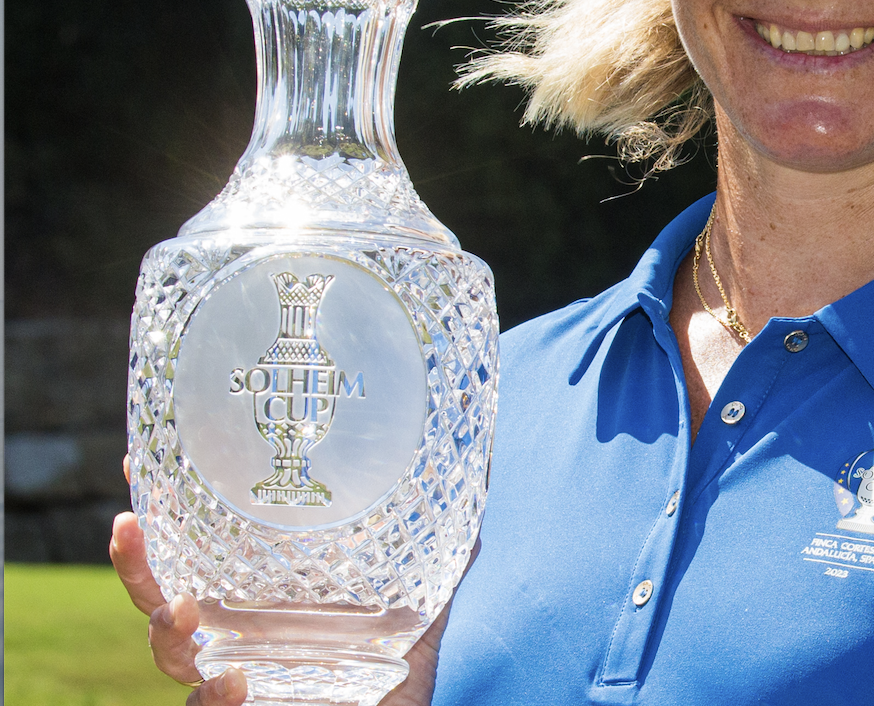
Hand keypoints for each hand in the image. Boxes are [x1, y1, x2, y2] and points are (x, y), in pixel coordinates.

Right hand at [112, 455, 455, 705]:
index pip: (199, 545)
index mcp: (261, 595)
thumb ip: (444, 537)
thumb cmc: (398, 664)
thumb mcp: (421, 592)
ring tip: (182, 608)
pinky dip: (211, 698)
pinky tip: (231, 681)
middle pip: (163, 595)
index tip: (137, 455)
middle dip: (137, 564)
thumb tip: (480, 465)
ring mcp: (235, 676)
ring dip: (166, 629)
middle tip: (129, 525)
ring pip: (171, 655)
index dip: (167, 505)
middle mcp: (237, 634)